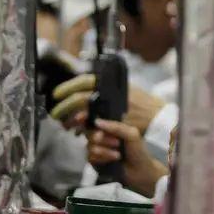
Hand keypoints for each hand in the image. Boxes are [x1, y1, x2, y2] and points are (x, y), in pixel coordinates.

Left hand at [50, 74, 164, 132]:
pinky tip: (80, 132)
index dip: (67, 87)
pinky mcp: (113, 124)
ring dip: (72, 120)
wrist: (157, 116)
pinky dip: (84, 130)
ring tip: (67, 125)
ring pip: (83, 114)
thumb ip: (107, 88)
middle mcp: (109, 95)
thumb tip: (87, 86)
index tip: (57, 94)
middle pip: (79, 98)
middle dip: (63, 107)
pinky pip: (92, 128)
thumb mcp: (125, 88)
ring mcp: (110, 109)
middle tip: (56, 114)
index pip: (84, 81)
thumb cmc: (142, 102)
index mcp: (110, 84)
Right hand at [85, 118, 168, 196]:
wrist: (139, 171)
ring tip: (118, 154)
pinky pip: (90, 156)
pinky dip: (102, 158)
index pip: (94, 118)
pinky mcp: (95, 160)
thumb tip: (97, 121)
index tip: (80, 118)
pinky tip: (112, 160)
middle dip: (103, 138)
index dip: (84, 117)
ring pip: (89, 145)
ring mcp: (97, 148)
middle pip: (89, 132)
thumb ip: (116, 126)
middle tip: (116, 143)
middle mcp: (101, 135)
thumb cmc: (138, 150)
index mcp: (110, 126)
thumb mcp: (131, 134)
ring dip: (105, 150)